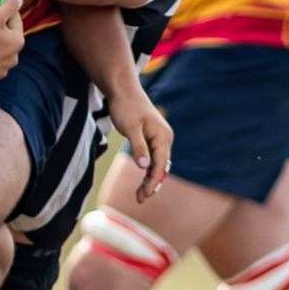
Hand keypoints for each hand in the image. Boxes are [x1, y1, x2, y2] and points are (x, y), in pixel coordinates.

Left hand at [105, 86, 171, 201]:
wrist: (123, 90)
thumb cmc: (126, 107)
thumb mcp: (130, 128)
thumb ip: (138, 147)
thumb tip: (144, 167)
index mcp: (162, 136)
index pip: (160, 164)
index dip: (153, 181)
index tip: (145, 195)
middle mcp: (165, 138)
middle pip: (161, 166)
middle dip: (152, 184)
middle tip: (140, 199)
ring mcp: (159, 138)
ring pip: (158, 163)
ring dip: (150, 179)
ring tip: (140, 195)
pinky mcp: (152, 138)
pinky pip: (153, 157)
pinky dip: (148, 169)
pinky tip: (143, 180)